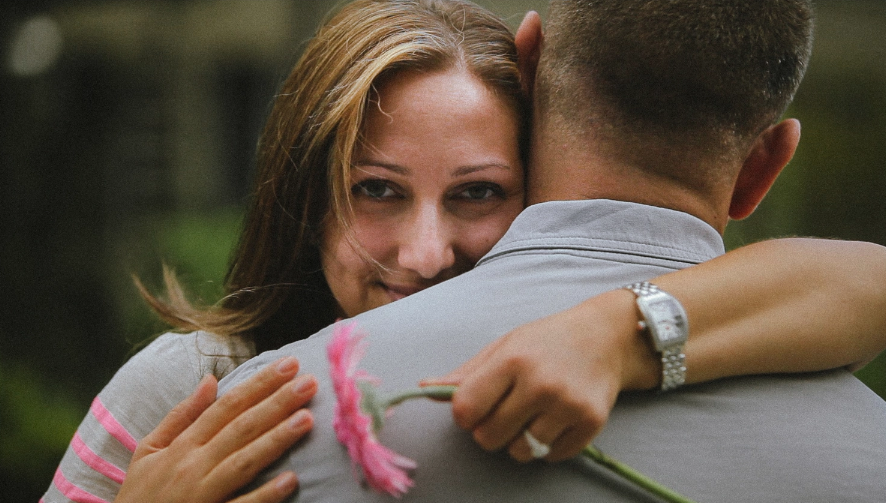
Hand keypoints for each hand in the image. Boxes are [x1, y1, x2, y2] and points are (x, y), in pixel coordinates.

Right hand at [116, 357, 316, 502]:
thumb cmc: (141, 495)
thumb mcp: (148, 450)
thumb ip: (181, 416)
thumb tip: (210, 379)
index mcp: (182, 445)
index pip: (227, 406)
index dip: (259, 383)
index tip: (289, 364)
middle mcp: (193, 466)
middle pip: (242, 427)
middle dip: (277, 402)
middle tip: (311, 381)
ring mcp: (203, 495)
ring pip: (244, 461)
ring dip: (276, 440)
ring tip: (307, 419)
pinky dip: (264, 495)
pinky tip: (291, 480)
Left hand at [425, 290, 657, 462]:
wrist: (605, 336)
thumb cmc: (546, 340)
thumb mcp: (504, 346)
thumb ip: (466, 373)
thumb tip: (424, 388)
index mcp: (512, 361)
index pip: (465, 409)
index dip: (464, 415)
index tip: (474, 408)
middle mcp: (540, 384)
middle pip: (489, 438)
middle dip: (489, 431)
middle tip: (505, 412)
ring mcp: (568, 405)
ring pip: (521, 452)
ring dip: (519, 441)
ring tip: (531, 416)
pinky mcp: (591, 423)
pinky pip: (552, 456)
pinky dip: (549, 446)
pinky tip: (555, 420)